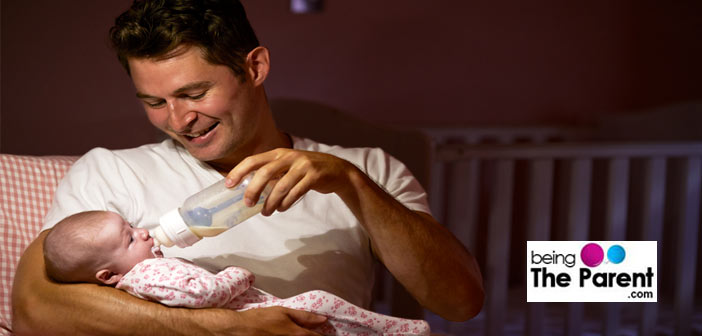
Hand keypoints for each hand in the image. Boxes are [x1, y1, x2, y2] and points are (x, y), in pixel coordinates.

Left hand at [225, 148, 357, 215]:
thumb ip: (272, 174)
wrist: (337, 170)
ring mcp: (303, 165)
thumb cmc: (307, 170)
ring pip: (281, 186)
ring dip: (271, 202)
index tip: (228, 185)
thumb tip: (250, 191)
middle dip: (254, 189)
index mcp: (279, 153)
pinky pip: (296, 192)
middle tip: (248, 203)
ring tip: (266, 212)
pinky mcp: (315, 176)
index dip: (239, 171)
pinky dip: (286, 203)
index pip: (254, 160)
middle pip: (265, 172)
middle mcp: (289, 156)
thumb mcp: (288, 166)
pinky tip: (282, 208)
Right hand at [228, 306, 326, 334]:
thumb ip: (304, 316)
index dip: (320, 334)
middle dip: (310, 335)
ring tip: (288, 330)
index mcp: (298, 334)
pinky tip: (282, 333)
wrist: (242, 329)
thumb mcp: (284, 312)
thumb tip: (322, 319)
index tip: (321, 332)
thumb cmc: (262, 319)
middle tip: (300, 329)